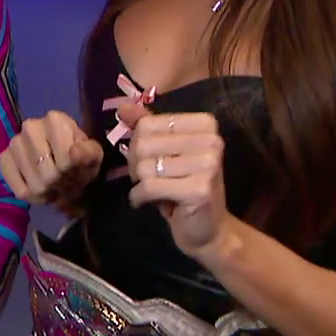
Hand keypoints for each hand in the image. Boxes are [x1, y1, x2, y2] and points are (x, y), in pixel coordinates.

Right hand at [0, 109, 102, 211]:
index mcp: (55, 119)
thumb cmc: (79, 158)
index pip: (66, 160)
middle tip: (64, 181)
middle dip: (60, 185)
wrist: (63, 165)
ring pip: (34, 185)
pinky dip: (31, 194)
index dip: (73, 173)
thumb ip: (88, 154)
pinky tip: (36, 186)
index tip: (76, 172)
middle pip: (48, 174)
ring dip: (47, 192)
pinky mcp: (3, 158)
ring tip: (52, 185)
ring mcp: (14, 142)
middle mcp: (30, 126)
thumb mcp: (92, 156)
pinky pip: (19, 189)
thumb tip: (73, 153)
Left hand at [124, 110, 230, 257]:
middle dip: (136, 166)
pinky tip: (147, 203)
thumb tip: (123, 106)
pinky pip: (149, 187)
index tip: (150, 160)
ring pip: (144, 167)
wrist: (210, 229)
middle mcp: (212, 140)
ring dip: (140, 184)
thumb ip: (146, 127)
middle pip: (143, 144)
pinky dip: (139, 197)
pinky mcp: (199, 190)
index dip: (138, 144)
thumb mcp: (165, 152)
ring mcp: (209, 165)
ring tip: (154, 191)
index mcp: (205, 125)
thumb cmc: (184, 186)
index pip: (147, 124)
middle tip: (150, 180)